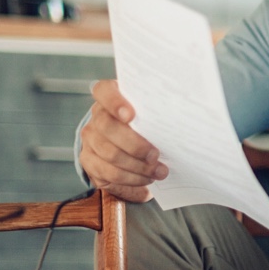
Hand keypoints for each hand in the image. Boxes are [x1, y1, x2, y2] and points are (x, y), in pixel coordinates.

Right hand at [79, 80, 167, 202]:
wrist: (130, 144)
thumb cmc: (147, 124)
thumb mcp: (151, 114)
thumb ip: (155, 113)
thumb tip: (179, 122)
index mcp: (110, 97)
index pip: (103, 91)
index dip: (115, 102)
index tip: (131, 116)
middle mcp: (96, 116)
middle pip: (108, 128)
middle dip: (135, 145)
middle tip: (156, 155)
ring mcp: (90, 139)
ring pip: (110, 154)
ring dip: (138, 166)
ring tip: (158, 171)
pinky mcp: (89, 161)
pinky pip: (108, 173)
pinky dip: (131, 178)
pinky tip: (146, 178)